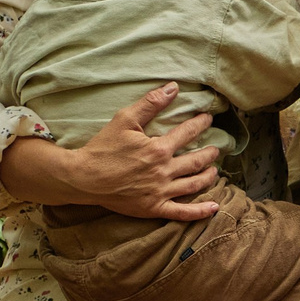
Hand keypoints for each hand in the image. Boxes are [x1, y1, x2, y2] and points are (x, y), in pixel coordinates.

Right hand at [64, 85, 222, 219]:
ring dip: (208, 176)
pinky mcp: (153, 208)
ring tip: (214, 170)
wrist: (83, 177)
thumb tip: (173, 87)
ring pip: (193, 185)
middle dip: (209, 153)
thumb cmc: (102, 148)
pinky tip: (214, 208)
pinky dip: (200, 211)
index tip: (208, 119)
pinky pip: (182, 213)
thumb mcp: (124, 119)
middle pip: (196, 161)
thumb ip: (150, 103)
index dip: (201, 124)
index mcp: (158, 149)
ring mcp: (160, 192)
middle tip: (216, 148)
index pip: (188, 133)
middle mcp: (163, 171)